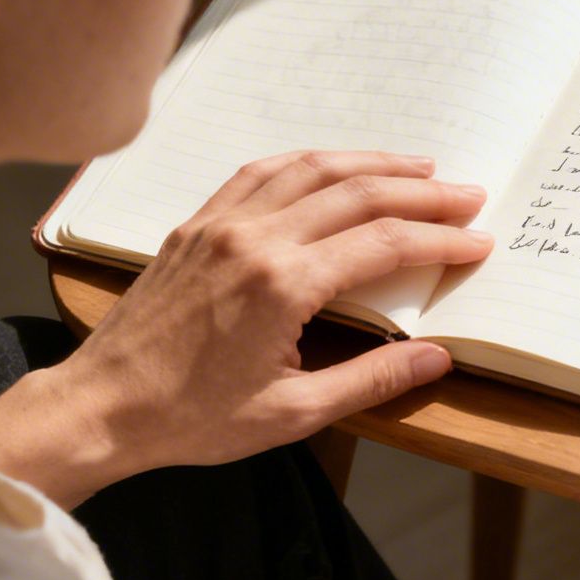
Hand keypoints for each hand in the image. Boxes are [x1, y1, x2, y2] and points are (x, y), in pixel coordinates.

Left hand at [0, 151, 491, 504]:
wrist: (102, 405)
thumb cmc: (192, 418)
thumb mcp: (292, 416)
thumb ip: (370, 379)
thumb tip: (436, 357)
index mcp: (282, 285)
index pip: (382, 243)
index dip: (438, 238)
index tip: (476, 240)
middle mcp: (254, 240)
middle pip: (357, 193)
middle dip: (422, 192)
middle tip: (468, 195)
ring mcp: (221, 224)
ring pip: (311, 170)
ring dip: (372, 163)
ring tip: (418, 166)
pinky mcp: (196, 224)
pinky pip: (261, 172)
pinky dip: (309, 161)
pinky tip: (334, 164)